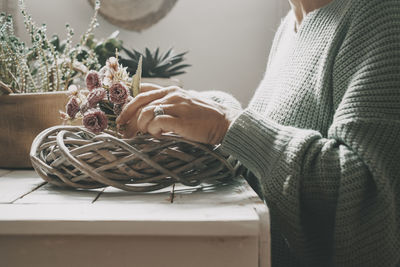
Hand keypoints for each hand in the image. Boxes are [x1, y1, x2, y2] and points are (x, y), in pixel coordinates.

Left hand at [116, 85, 238, 143]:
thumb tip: (147, 113)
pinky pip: (157, 123)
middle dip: (127, 116)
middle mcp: (172, 95)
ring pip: (146, 113)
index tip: (121, 115)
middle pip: (139, 101)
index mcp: (171, 90)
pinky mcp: (181, 120)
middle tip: (123, 129)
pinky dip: (154, 131)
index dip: (128, 101)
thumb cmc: (203, 117)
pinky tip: (160, 135)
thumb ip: (168, 105)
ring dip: (142, 126)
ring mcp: (177, 106)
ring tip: (148, 133)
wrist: (223, 122)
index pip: (142, 89)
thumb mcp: (184, 104)